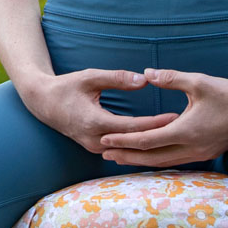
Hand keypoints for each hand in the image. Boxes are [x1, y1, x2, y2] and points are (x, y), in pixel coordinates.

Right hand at [17, 69, 179, 153]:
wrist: (43, 103)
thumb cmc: (67, 87)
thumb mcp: (91, 77)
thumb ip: (118, 78)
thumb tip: (144, 80)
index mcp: (95, 122)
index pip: (132, 126)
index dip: (155, 123)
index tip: (175, 117)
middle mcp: (95, 140)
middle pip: (133, 143)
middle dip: (158, 137)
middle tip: (183, 130)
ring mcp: (94, 147)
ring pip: (127, 150)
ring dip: (149, 146)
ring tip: (174, 139)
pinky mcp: (95, 148)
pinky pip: (120, 150)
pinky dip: (137, 147)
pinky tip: (155, 144)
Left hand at [99, 68, 227, 166]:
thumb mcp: (199, 82)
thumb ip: (172, 78)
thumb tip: (146, 72)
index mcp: (185, 131)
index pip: (146, 141)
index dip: (123, 140)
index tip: (104, 138)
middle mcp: (190, 148)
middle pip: (150, 157)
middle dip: (125, 155)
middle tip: (103, 153)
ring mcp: (198, 155)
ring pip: (162, 162)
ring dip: (139, 160)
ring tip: (119, 157)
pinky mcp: (204, 155)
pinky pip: (174, 161)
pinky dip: (156, 159)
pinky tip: (146, 157)